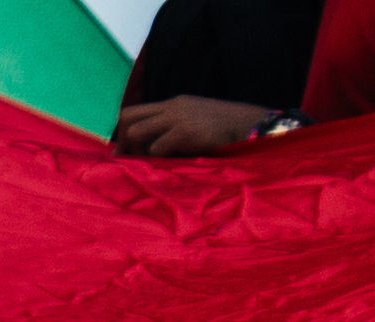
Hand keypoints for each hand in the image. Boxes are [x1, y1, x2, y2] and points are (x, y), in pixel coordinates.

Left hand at [118, 91, 298, 152]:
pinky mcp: (185, 132)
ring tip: (152, 161)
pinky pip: (156, 149)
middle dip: (124, 140)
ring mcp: (178, 118)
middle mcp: (172, 106)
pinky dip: (158, 159)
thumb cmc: (225, 130)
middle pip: (127, 117)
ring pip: (136, 133)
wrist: (252, 126)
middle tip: (133, 158)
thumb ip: (172, 128)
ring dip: (137, 151)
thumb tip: (146, 149)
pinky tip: (171, 162)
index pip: (133, 111)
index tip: (128, 150)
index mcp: (174, 103)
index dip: (124, 132)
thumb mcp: (195, 120)